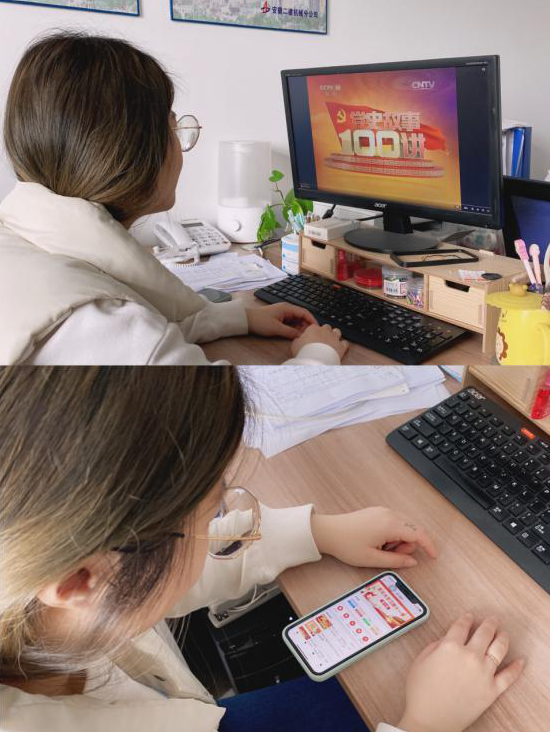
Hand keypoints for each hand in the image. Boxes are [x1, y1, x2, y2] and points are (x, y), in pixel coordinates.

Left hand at [246, 303, 316, 338]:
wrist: (246, 320)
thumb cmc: (259, 321)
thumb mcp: (276, 328)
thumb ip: (290, 332)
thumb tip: (301, 336)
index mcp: (287, 308)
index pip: (305, 312)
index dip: (312, 320)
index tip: (317, 328)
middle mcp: (287, 309)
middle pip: (302, 317)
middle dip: (306, 326)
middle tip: (309, 335)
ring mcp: (283, 314)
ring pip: (297, 321)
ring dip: (300, 328)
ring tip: (302, 337)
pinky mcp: (280, 319)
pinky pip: (291, 324)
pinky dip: (294, 329)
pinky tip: (295, 335)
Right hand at [290, 323, 348, 359]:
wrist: (315, 360)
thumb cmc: (304, 352)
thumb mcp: (295, 344)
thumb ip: (298, 340)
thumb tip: (298, 340)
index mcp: (313, 328)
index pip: (314, 326)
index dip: (313, 332)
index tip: (312, 337)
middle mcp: (325, 331)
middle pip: (326, 327)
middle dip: (325, 332)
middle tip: (321, 339)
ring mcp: (334, 338)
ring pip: (337, 331)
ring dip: (335, 335)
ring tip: (331, 341)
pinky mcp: (341, 346)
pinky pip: (345, 342)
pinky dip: (342, 344)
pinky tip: (339, 347)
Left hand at [310, 507, 436, 568]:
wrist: (328, 531)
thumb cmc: (347, 545)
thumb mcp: (372, 559)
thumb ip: (396, 561)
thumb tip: (412, 561)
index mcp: (389, 525)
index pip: (418, 534)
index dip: (428, 546)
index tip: (433, 556)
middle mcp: (389, 514)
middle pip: (413, 529)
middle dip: (407, 545)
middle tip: (390, 555)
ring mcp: (383, 511)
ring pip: (404, 526)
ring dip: (399, 539)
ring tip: (381, 548)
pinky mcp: (378, 511)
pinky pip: (395, 522)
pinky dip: (393, 533)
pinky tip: (379, 541)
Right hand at [399, 614, 524, 731]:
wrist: (429, 719)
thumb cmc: (421, 691)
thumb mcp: (421, 660)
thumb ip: (435, 645)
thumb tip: (447, 640)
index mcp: (450, 646)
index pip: (462, 626)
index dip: (466, 619)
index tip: (469, 617)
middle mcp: (470, 656)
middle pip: (484, 633)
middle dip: (489, 623)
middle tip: (492, 620)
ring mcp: (483, 673)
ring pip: (499, 649)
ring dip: (502, 638)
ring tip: (503, 633)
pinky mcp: (492, 690)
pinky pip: (509, 676)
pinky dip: (516, 667)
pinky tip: (520, 661)